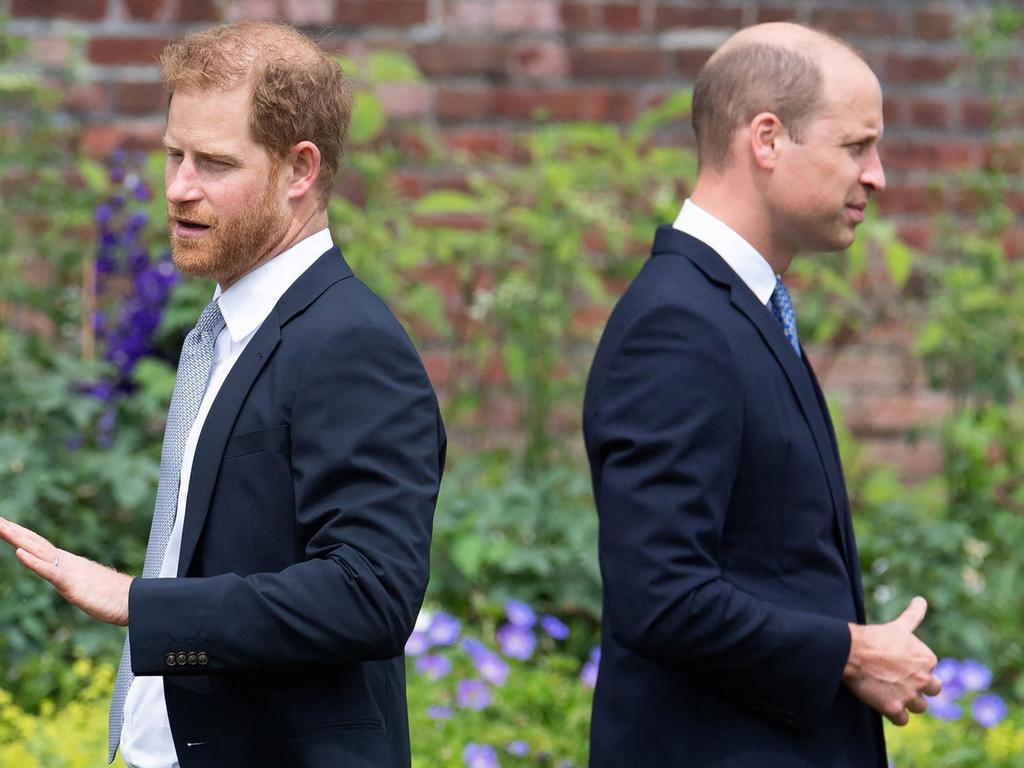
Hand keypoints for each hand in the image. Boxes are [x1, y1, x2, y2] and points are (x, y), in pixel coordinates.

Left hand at [0, 517, 130, 626]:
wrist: (132, 601)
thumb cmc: (112, 596)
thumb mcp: (85, 586)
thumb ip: (75, 579)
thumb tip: (71, 579)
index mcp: (66, 562)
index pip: (38, 545)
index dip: (21, 534)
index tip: (4, 524)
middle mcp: (65, 561)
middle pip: (34, 542)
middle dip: (13, 530)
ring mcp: (68, 570)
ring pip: (38, 551)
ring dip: (17, 538)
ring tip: (0, 527)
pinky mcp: (71, 584)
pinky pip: (49, 571)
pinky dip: (33, 562)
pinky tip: (19, 553)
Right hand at [843, 596, 940, 725]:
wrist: (850, 650)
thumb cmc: (873, 637)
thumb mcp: (898, 627)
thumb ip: (913, 616)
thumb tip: (921, 599)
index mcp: (927, 658)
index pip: (930, 670)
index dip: (915, 668)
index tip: (899, 664)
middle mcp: (923, 678)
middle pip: (932, 690)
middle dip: (918, 688)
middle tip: (899, 681)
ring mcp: (909, 695)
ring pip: (919, 707)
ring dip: (908, 702)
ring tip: (890, 692)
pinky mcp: (894, 708)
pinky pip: (903, 720)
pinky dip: (895, 715)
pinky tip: (884, 704)